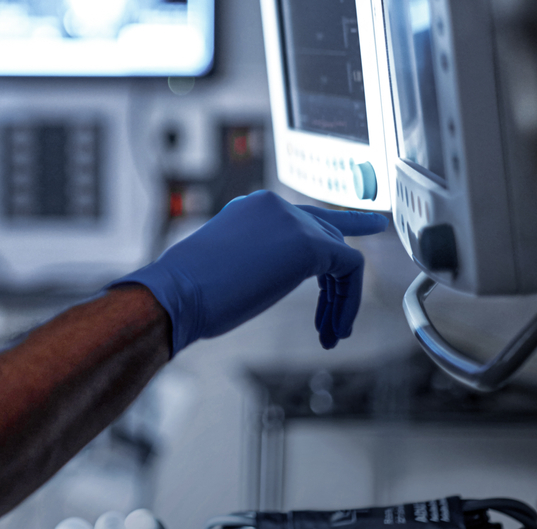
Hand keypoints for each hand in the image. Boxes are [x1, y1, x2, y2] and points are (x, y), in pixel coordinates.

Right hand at [114, 190, 387, 354]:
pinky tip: (335, 328)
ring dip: (341, 299)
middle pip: (328, 232)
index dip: (329, 234)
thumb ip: (259, 256)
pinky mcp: (309, 243)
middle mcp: (274, 205)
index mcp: (251, 207)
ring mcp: (293, 220)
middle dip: (343, 271)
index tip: (358, 231)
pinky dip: (348, 301)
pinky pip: (349, 269)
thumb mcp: (230, 263)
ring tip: (332, 333)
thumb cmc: (192, 291)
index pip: (301, 216)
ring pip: (341, 255)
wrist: (179, 292)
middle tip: (357, 279)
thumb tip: (273, 272)